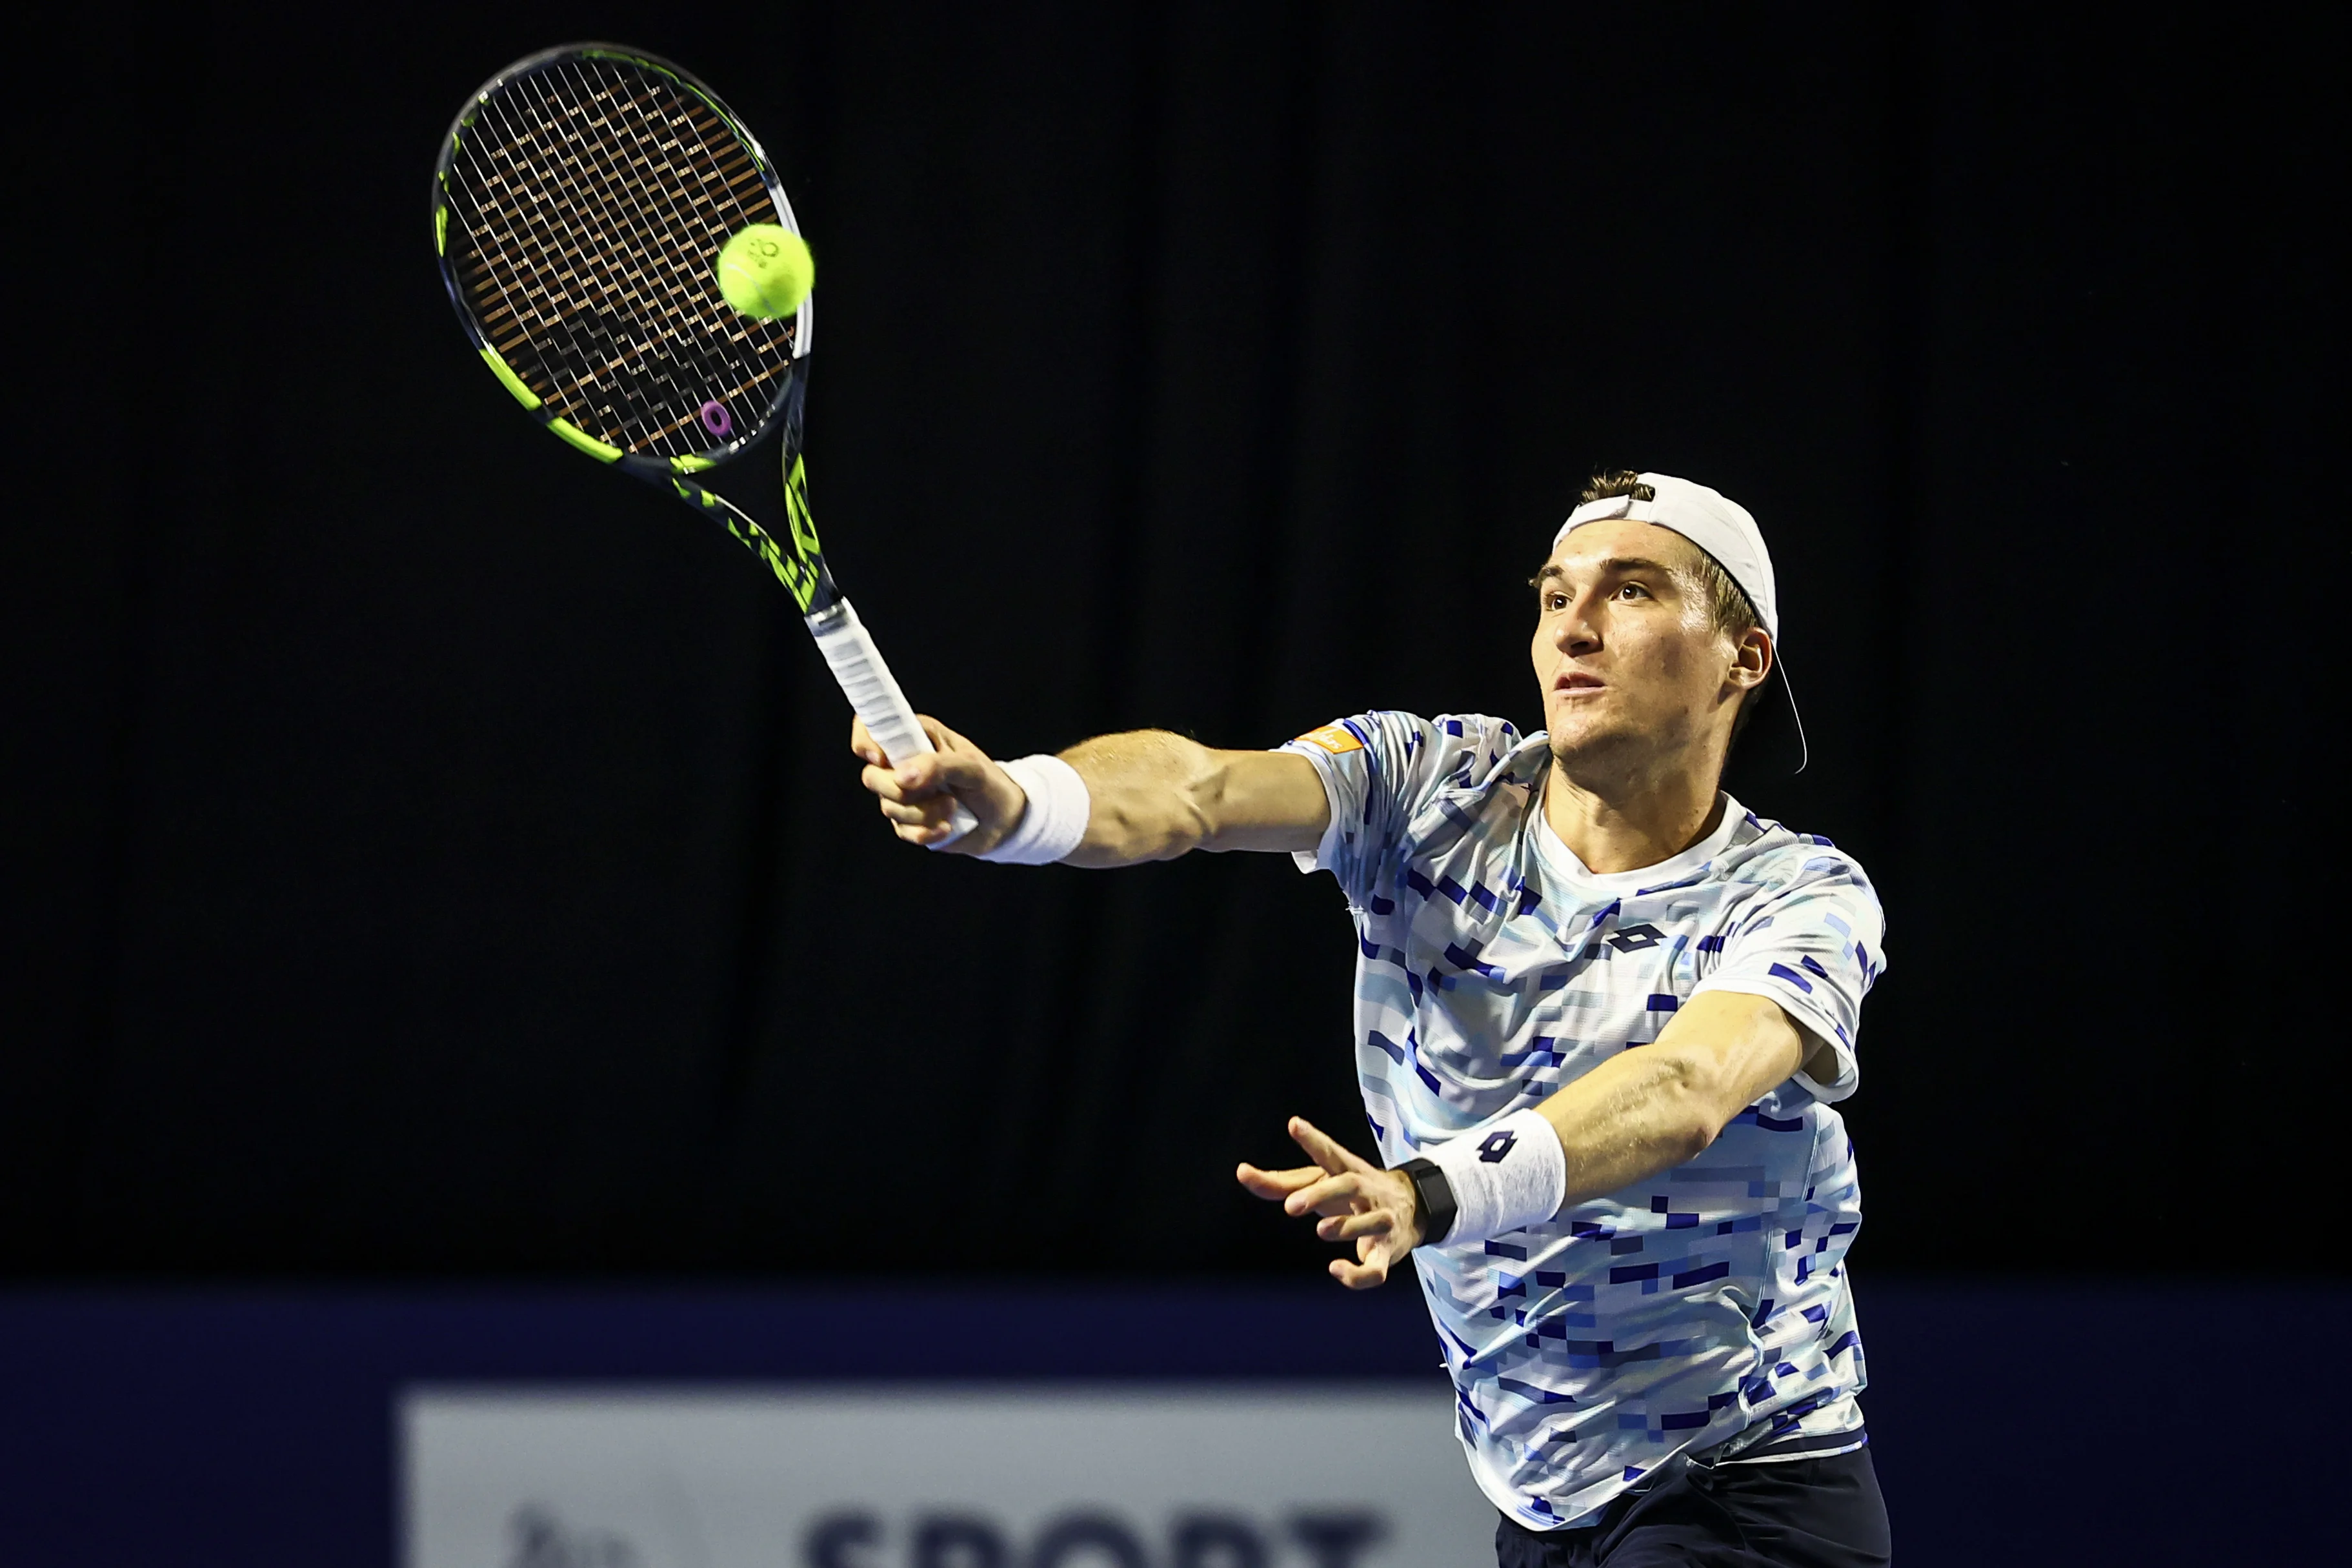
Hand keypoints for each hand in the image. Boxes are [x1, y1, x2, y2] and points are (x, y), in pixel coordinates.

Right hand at [852, 715, 1028, 852]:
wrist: (1005, 819)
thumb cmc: (989, 782)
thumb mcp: (970, 768)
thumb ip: (937, 765)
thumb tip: (902, 776)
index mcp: (915, 735)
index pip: (870, 727)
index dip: (866, 741)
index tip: (881, 759)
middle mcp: (902, 762)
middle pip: (871, 776)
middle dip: (902, 791)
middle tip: (936, 791)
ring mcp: (903, 794)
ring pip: (888, 807)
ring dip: (923, 814)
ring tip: (953, 808)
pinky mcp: (908, 822)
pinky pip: (902, 831)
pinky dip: (926, 833)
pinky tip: (947, 828)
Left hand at [1236, 1116, 1422, 1289]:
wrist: (1412, 1209)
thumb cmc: (1351, 1192)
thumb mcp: (1319, 1181)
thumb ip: (1279, 1182)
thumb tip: (1241, 1172)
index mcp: (1347, 1170)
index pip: (1330, 1152)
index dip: (1312, 1139)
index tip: (1294, 1125)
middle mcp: (1366, 1192)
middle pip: (1349, 1185)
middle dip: (1322, 1194)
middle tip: (1291, 1206)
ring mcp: (1381, 1221)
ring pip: (1372, 1222)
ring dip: (1348, 1227)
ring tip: (1321, 1231)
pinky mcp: (1386, 1253)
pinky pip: (1377, 1268)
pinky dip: (1359, 1275)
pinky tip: (1336, 1270)